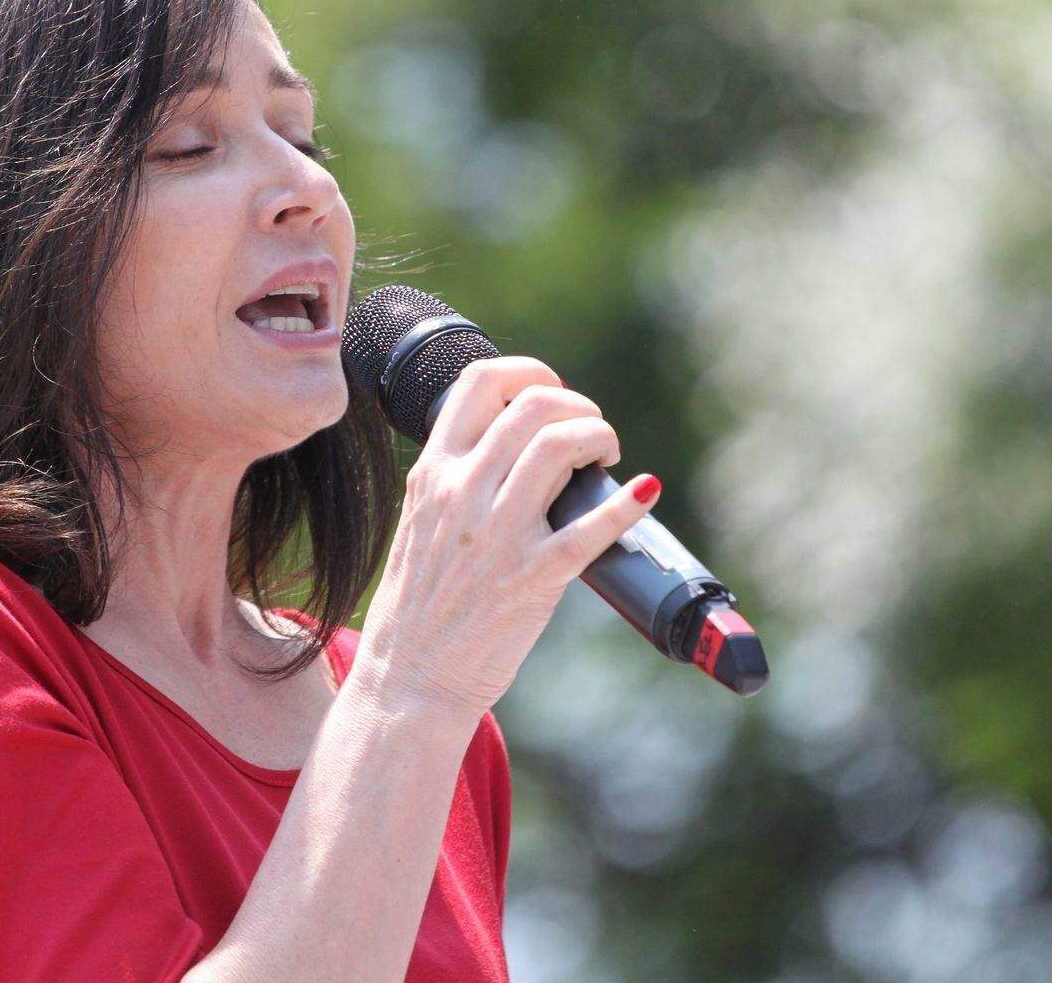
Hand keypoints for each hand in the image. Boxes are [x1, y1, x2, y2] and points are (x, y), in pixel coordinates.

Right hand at [352, 356, 662, 718]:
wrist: (408, 678)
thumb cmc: (419, 605)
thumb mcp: (420, 521)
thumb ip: (457, 481)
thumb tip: (518, 448)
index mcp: (432, 474)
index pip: (480, 383)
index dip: (529, 372)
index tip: (551, 392)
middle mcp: (462, 493)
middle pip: (532, 405)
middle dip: (577, 406)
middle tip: (592, 433)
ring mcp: (497, 534)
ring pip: (559, 445)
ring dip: (599, 437)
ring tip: (607, 459)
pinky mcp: (533, 578)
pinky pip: (591, 527)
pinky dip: (627, 503)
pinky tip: (643, 493)